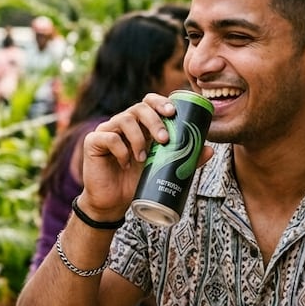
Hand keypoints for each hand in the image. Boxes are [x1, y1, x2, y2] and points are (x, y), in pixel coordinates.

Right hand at [80, 94, 208, 220]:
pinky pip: (109, 137)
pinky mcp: (94, 142)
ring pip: (123, 119)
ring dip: (138, 138)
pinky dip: (120, 150)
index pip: (149, 102)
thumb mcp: (163, 170)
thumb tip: (210, 149)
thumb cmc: (137, 183)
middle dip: (154, 120)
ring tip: (143, 158)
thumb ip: (184, 159)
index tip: (173, 112)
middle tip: (165, 139)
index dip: (160, 102)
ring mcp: (107, 131)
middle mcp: (123, 123)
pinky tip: (125, 163)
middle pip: (138, 107)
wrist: (113, 203)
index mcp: (140, 125)